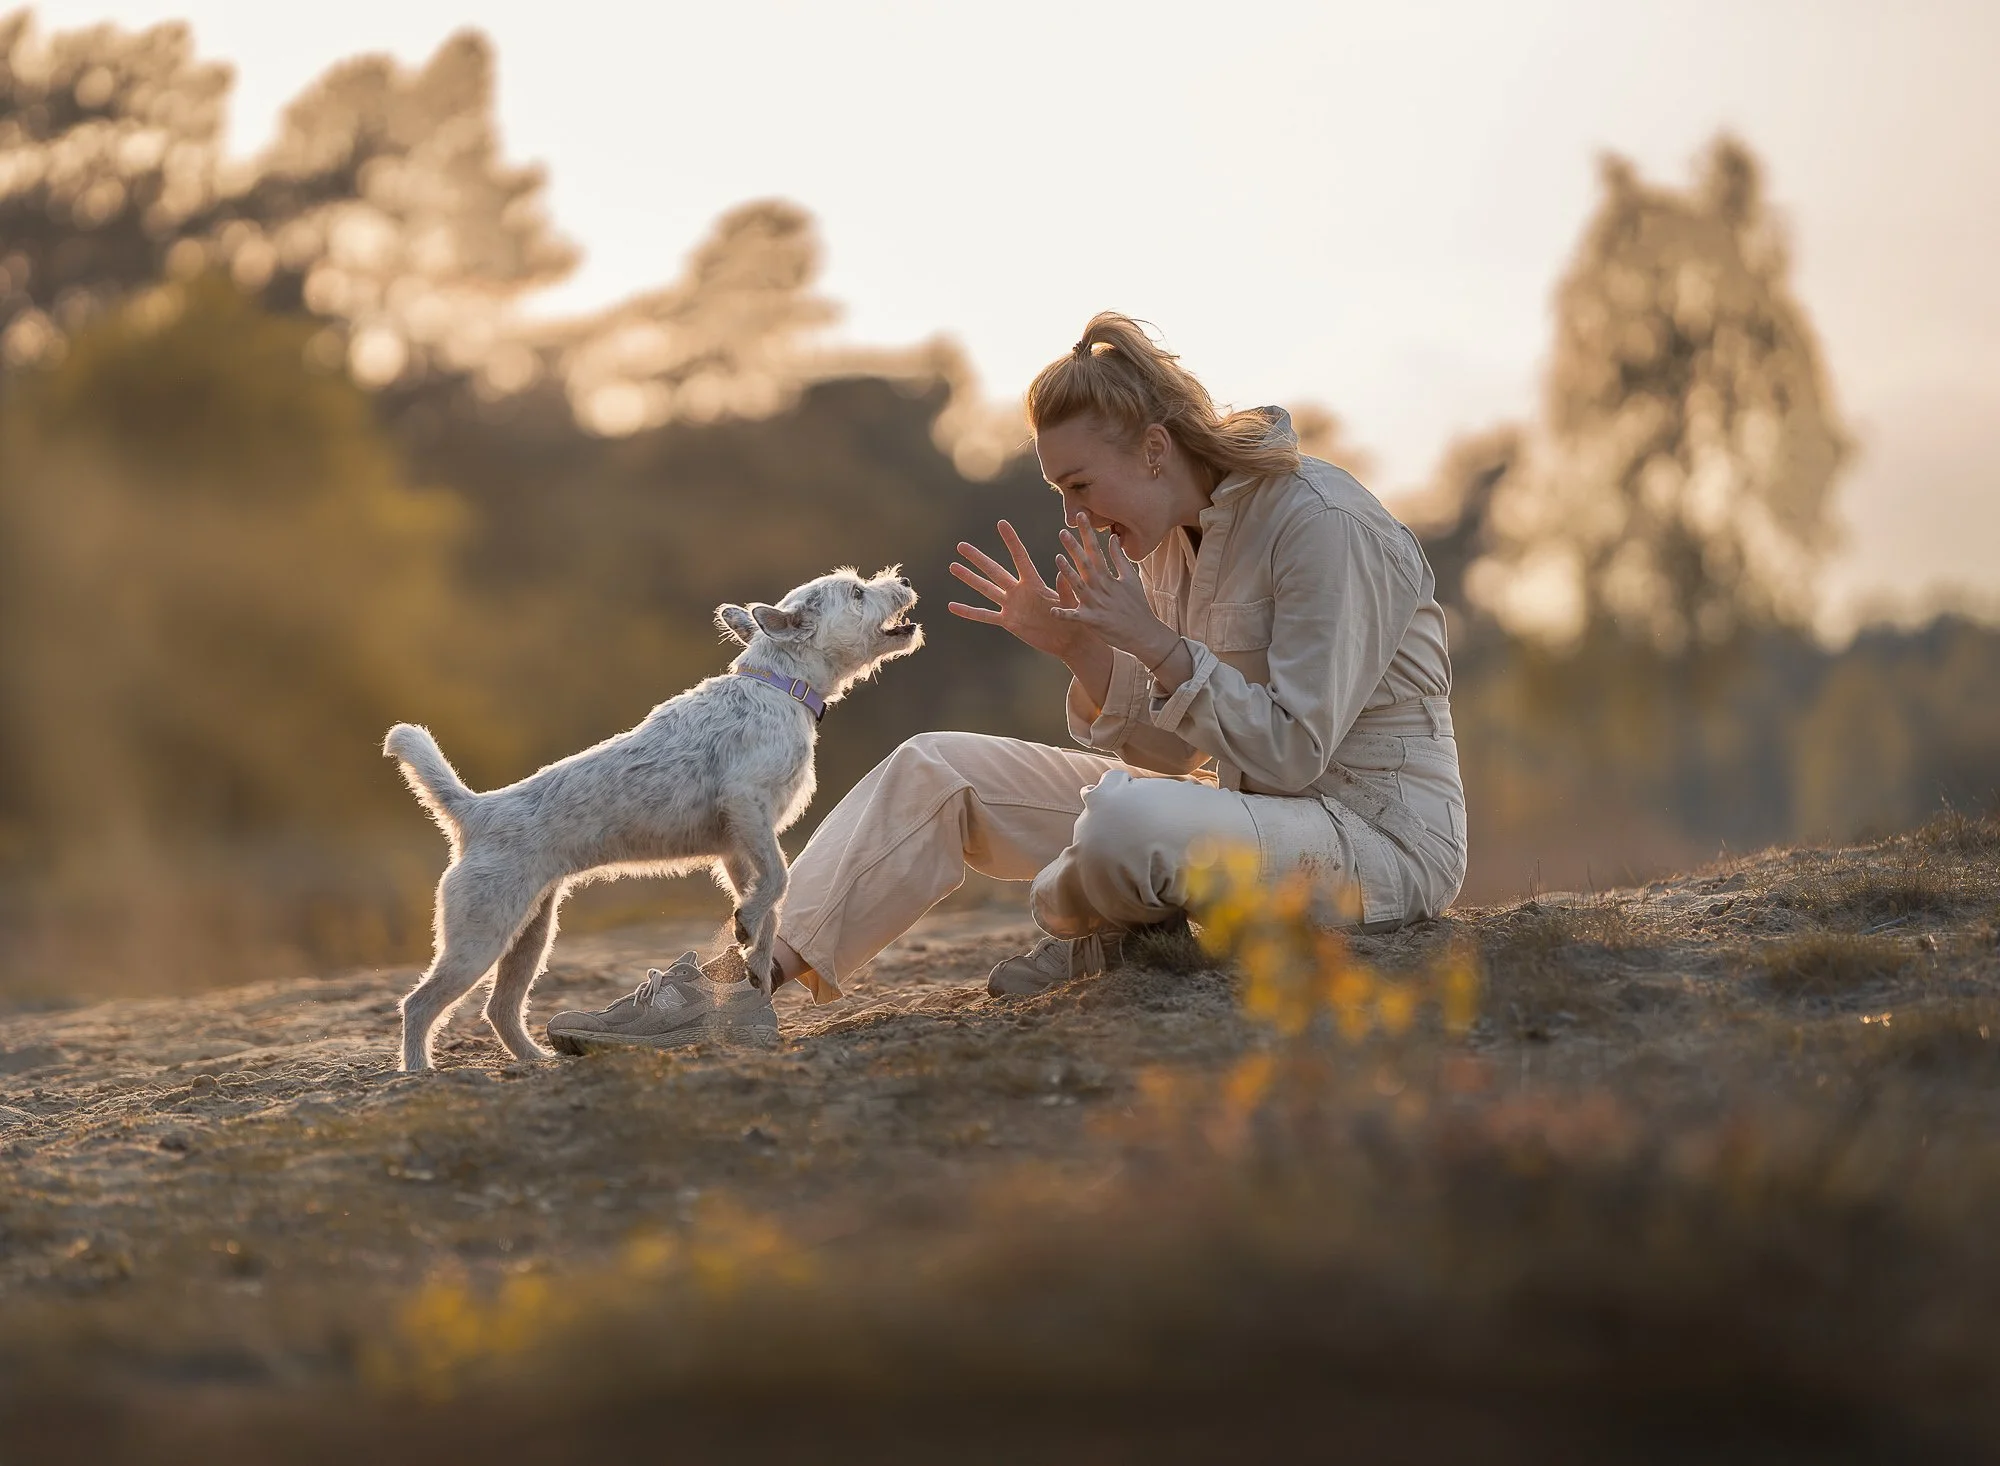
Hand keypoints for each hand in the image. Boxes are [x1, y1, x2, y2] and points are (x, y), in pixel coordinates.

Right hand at [948, 519, 1098, 658]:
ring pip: (985, 589)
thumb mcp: (1070, 604)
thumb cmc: (1074, 620)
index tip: (1001, 523)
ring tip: (953, 566)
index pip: (1020, 557)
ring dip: (969, 578)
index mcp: (1034, 583)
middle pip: (994, 570)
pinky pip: (984, 616)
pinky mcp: (1008, 622)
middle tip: (961, 545)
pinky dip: (968, 612)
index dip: (1011, 541)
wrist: (1069, 640)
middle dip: (977, 558)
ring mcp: (1011, 606)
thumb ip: (1065, 590)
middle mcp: (1019, 591)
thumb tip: (1061, 572)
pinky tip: (952, 606)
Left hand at [1050, 512, 1178, 666]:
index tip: (1081, 516)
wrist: (1144, 633)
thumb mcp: (1131, 578)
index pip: (1096, 550)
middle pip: (1086, 564)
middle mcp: (1101, 587)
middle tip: (1063, 532)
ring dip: (1069, 573)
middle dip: (1075, 547)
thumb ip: (1119, 558)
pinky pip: (1075, 618)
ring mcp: (1096, 604)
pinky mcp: (1092, 621)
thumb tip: (1113, 537)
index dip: (1088, 533)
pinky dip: (1065, 614)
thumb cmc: (1136, 605)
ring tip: (1057, 559)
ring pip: (1079, 586)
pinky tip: (1053, 611)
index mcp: (1108, 577)